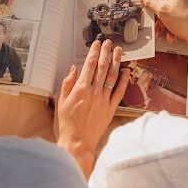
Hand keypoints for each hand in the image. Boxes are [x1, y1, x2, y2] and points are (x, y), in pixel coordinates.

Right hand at [55, 39, 129, 177]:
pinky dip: (123, 80)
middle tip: (109, 43)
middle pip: (102, 67)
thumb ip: (67, 84)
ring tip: (119, 51)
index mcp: (80, 89)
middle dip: (106, 53)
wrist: (77, 144)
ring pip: (112, 77)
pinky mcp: (110, 109)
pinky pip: (119, 92)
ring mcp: (104, 100)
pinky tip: (126, 72)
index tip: (97, 44)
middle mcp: (94, 92)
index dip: (94, 52)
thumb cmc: (66, 125)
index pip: (89, 65)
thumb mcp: (60, 102)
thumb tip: (74, 69)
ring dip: (116, 62)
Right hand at [139, 0, 187, 51]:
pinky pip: (177, 16)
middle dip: (157, 12)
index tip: (145, 1)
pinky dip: (171, 25)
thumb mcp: (163, 10)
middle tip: (152, 18)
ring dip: (163, 21)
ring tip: (160, 31)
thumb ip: (150, 2)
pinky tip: (170, 35)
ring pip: (170, 9)